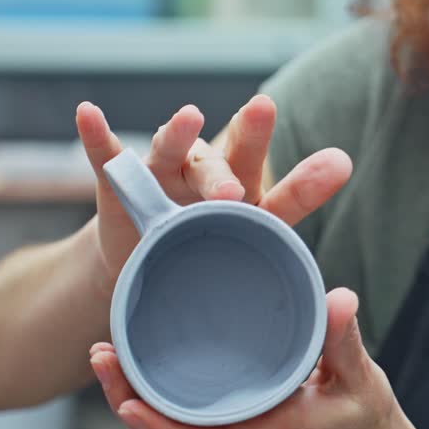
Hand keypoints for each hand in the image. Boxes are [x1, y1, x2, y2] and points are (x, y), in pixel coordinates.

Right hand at [74, 95, 351, 291]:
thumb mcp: (237, 277)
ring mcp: (164, 178)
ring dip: (180, 136)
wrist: (146, 270)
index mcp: (249, 207)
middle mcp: (210, 180)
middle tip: (239, 186)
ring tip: (190, 117)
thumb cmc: (208, 265)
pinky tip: (88, 112)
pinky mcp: (120, 186)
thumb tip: (334, 315)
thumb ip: (277, 282)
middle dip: (234, 166)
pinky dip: (97, 136)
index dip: (307, 183)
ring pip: (173, 152)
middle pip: (226, 166)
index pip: (281, 195)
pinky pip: (107, 158)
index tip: (340, 164)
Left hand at [88, 288, 412, 428]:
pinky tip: (133, 365)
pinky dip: (149, 400)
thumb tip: (340, 298)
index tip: (126, 406)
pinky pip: (177, 421)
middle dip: (127, 401)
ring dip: (130, 398)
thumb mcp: (360, 377)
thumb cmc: (360, 416)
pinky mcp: (226, 424)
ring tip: (104, 356)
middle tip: (101, 356)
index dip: (160, 428)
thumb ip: (345, 338)